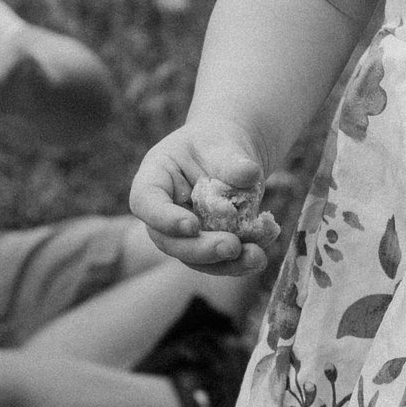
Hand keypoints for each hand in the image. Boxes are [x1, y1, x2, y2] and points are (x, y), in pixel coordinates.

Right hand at [130, 122, 283, 275]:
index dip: (164, 219)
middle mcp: (163, 212)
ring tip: (256, 257)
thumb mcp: (223, 143)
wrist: (232, 155)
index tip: (192, 225)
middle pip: (168, 241)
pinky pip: (218, 261)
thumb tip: (249, 174)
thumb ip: (231, 159)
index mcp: (154, 179)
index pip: (145, 202)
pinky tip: (260, 254)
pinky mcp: (207, 245)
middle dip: (200, 249)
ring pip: (194, 258)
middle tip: (231, 246)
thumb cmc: (218, 142)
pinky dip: (240, 262)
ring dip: (224, 264)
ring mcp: (183, 233)